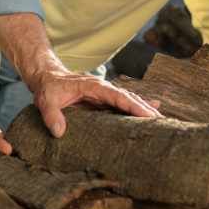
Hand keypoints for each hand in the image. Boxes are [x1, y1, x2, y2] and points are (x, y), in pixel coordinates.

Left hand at [28, 68, 161, 137]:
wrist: (46, 77)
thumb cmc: (48, 88)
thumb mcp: (46, 100)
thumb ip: (52, 115)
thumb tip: (59, 132)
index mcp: (93, 86)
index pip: (117, 96)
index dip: (133, 105)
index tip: (149, 115)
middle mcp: (103, 89)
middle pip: (128, 98)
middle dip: (146, 109)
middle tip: (163, 122)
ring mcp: (104, 94)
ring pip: (128, 100)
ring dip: (144, 109)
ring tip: (161, 121)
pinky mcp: (103, 100)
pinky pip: (123, 104)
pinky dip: (136, 108)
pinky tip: (150, 113)